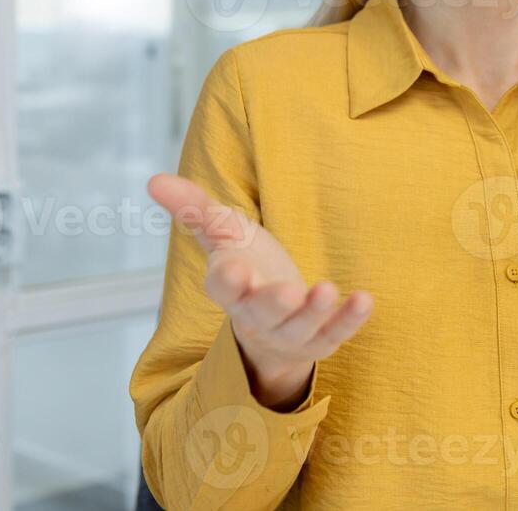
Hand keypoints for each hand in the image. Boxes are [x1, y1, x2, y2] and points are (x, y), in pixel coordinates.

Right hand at [148, 173, 373, 408]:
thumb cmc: (247, 266)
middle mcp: (257, 315)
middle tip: (288, 291)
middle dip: (274, 303)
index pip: (224, 288)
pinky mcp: (321, 338)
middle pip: (263, 314)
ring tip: (327, 288)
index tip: (232, 269)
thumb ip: (194, 207)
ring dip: (314, 312)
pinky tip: (364, 300)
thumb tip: (153, 179)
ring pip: (299, 329)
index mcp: (230, 288)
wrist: (273, 319)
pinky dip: (349, 320)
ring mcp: (290, 332)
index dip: (228, 280)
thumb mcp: (223, 232)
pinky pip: (336, 333)